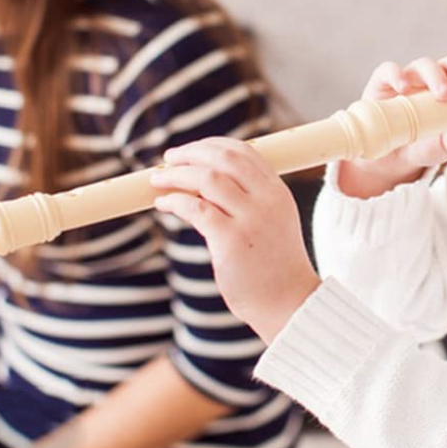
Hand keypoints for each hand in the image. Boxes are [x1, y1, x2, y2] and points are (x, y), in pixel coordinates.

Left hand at [151, 140, 320, 342]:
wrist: (288, 302)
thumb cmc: (274, 265)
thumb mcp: (272, 221)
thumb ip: (249, 198)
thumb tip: (203, 180)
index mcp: (277, 191)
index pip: (244, 151)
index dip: (212, 145)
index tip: (190, 150)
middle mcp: (267, 200)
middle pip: (224, 158)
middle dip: (191, 153)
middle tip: (169, 158)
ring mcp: (250, 220)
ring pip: (207, 178)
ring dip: (176, 174)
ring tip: (158, 178)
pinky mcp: (231, 241)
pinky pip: (196, 208)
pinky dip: (174, 200)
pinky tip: (163, 204)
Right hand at [340, 51, 446, 197]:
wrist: (390, 157)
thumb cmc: (425, 144)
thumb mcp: (446, 145)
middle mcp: (435, 76)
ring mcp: (410, 77)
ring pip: (425, 64)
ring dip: (437, 77)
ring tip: (444, 96)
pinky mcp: (384, 82)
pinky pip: (389, 71)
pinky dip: (397, 75)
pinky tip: (404, 87)